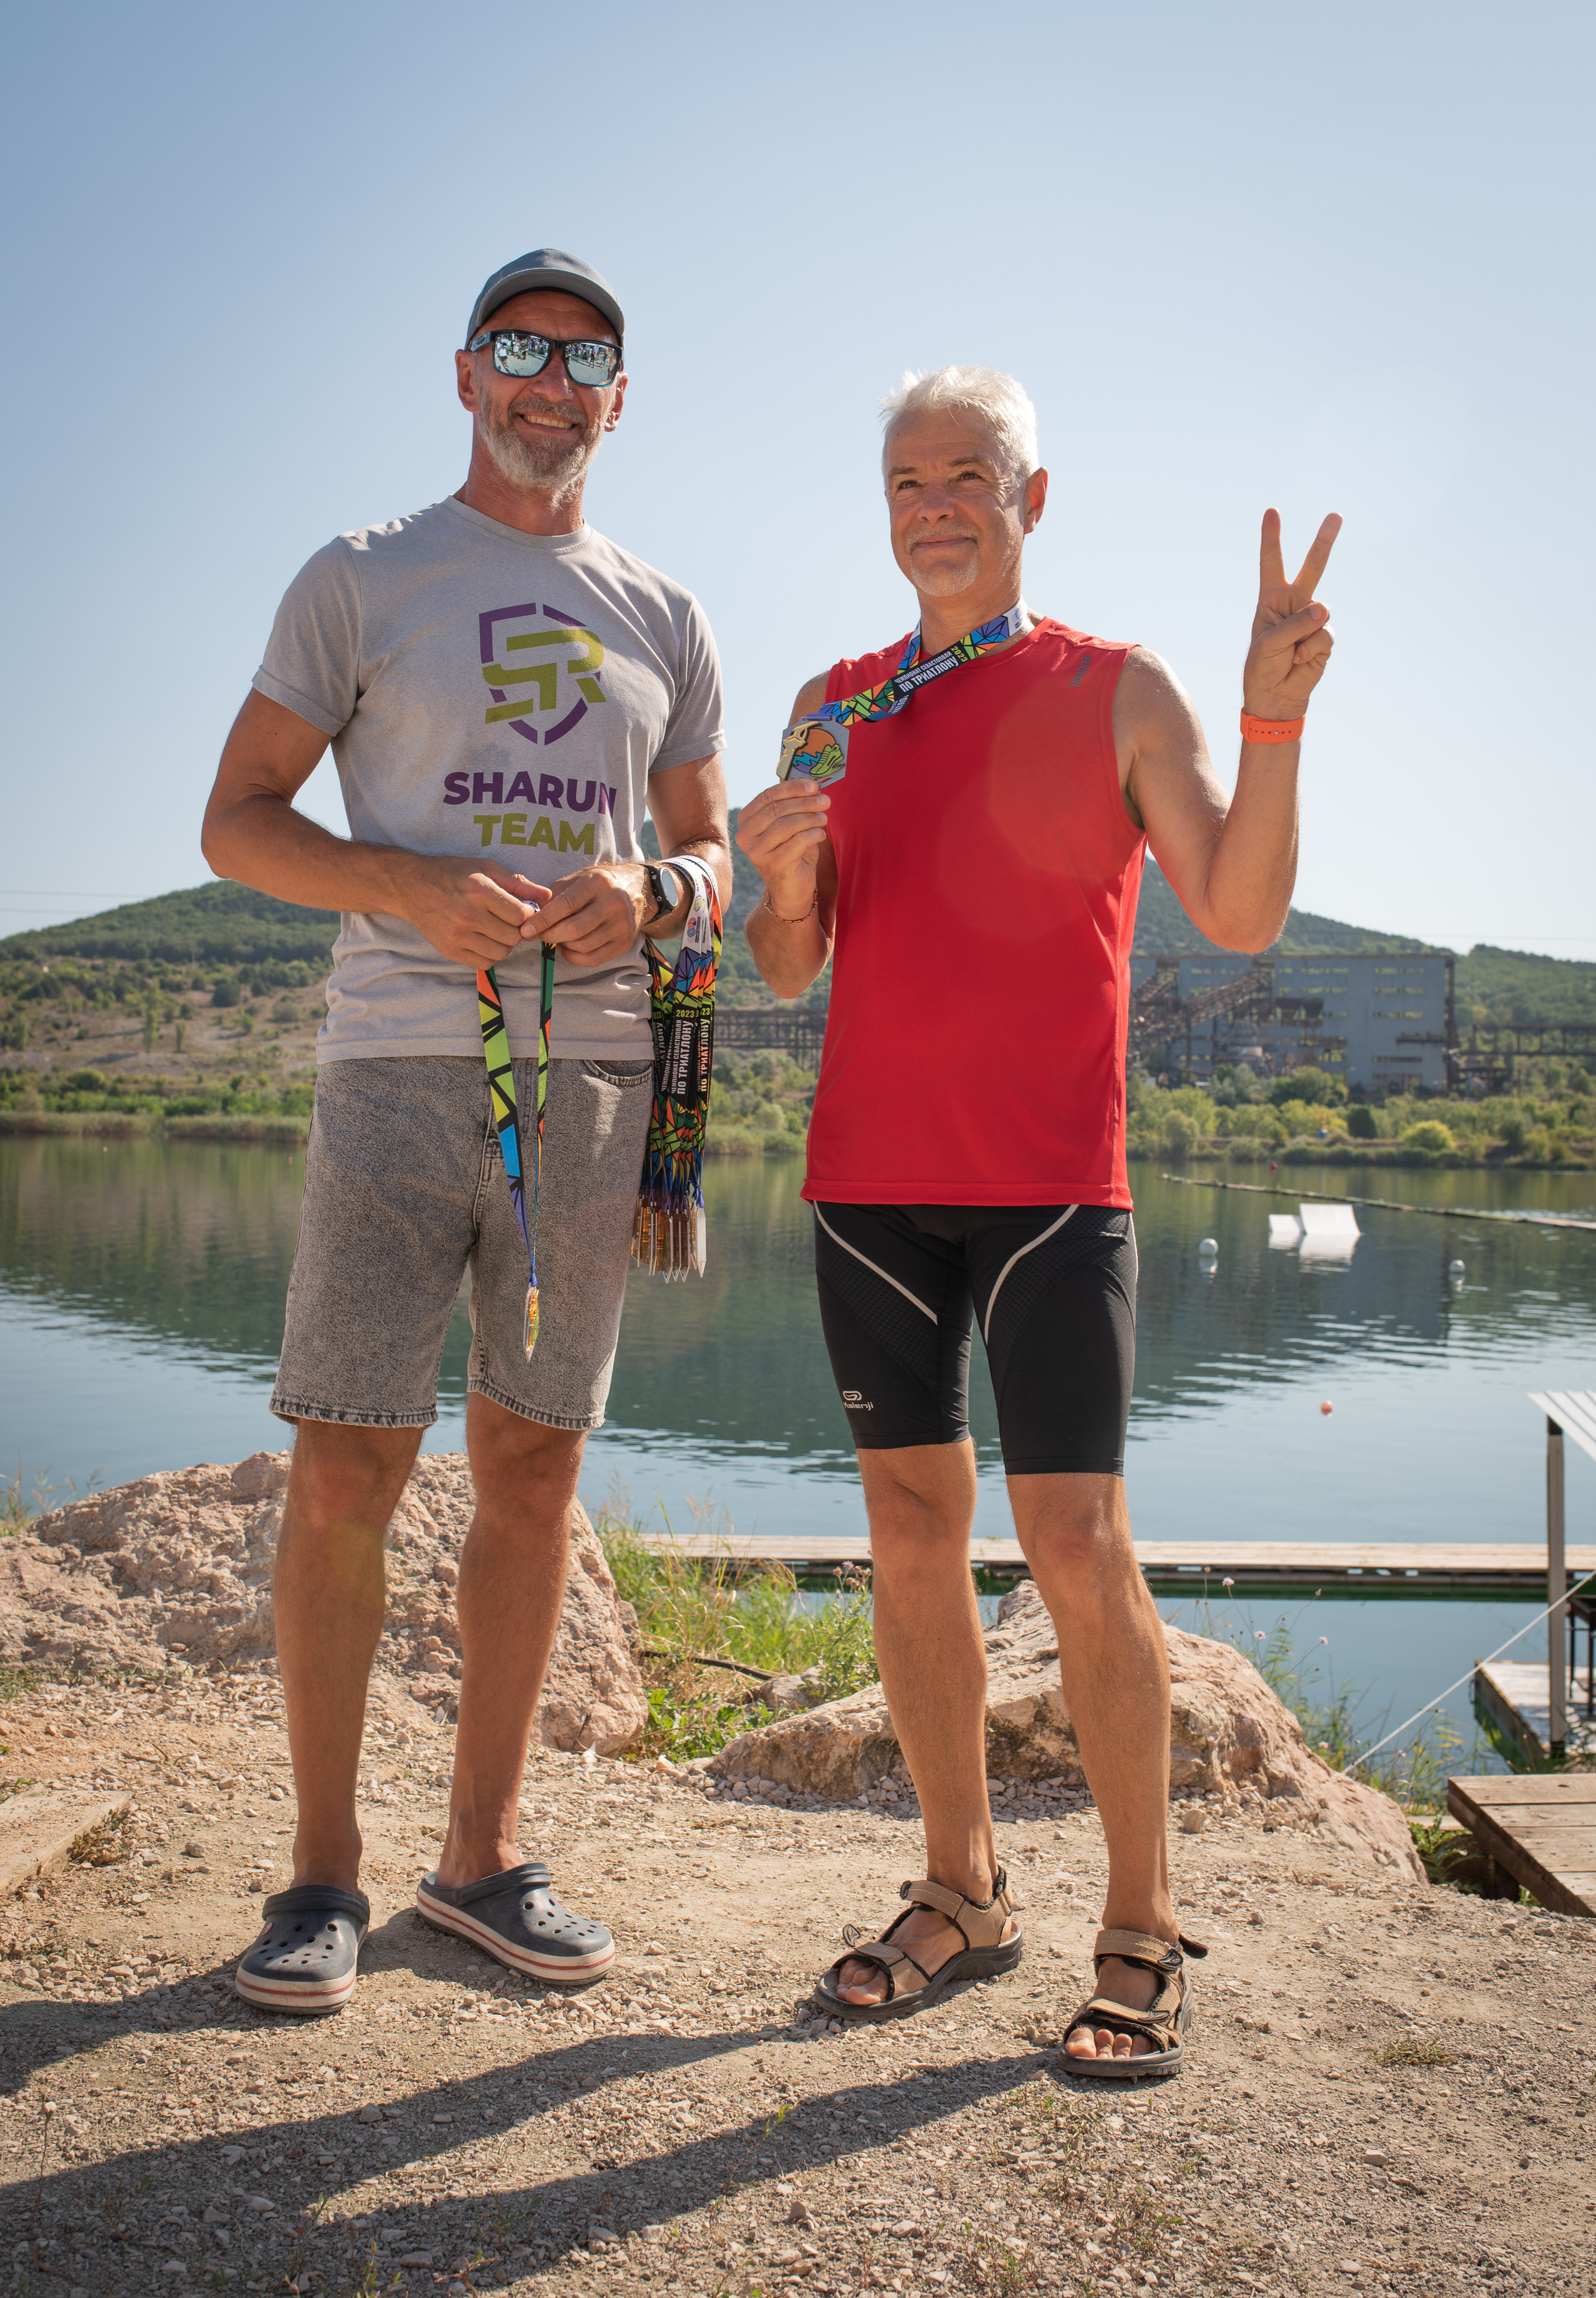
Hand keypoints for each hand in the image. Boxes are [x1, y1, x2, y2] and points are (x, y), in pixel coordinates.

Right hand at [393, 853, 544, 966]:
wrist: (412, 886)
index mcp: (479, 891)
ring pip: (501, 953)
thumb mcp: (486, 868)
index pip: (520, 915)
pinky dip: (491, 955)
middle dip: (517, 929)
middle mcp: (468, 915)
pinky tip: (485, 940)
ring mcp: (457, 936)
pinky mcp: (450, 950)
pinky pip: (484, 963)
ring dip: (505, 944)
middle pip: (513, 936)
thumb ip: (518, 883)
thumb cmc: (453, 873)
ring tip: (497, 930)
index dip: (527, 913)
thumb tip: (547, 895)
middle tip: (509, 920)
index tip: (521, 909)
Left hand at [522, 862, 648, 966]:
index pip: (566, 905)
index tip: (526, 930)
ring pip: (583, 946)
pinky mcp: (625, 942)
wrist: (635, 889)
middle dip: (550, 935)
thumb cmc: (597, 885)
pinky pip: (593, 959)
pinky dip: (574, 957)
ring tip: (556, 937)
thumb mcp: (576, 880)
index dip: (543, 920)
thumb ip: (553, 897)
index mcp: (598, 882)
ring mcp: (622, 924)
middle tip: (539, 935)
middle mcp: (614, 902)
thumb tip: (533, 919)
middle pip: (575, 929)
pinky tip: (568, 948)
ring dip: (562, 945)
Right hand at [735, 778, 829, 915]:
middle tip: (825, 800)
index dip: (792, 788)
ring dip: (810, 817)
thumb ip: (793, 805)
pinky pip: (797, 841)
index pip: (767, 796)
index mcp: (746, 822)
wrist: (792, 890)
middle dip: (804, 802)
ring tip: (824, 818)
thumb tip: (811, 783)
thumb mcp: (790, 825)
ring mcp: (757, 852)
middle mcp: (745, 836)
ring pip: (785, 824)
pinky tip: (821, 834)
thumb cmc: (792, 853)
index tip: (814, 785)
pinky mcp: (773, 864)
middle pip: (776, 809)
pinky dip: (813, 834)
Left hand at [1243, 509, 1340, 723]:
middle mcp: (1294, 604)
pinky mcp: (1325, 637)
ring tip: (1289, 652)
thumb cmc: (1263, 668)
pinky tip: (1300, 660)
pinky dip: (1311, 649)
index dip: (1272, 538)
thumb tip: (1325, 609)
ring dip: (1303, 633)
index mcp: (1271, 600)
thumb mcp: (1269, 644)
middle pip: (1312, 568)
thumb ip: (1295, 623)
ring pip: (1320, 610)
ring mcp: (1312, 619)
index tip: (1272, 511)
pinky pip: (1324, 635)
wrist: (1275, 698)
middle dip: (1324, 542)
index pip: (1271, 564)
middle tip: (1336, 515)